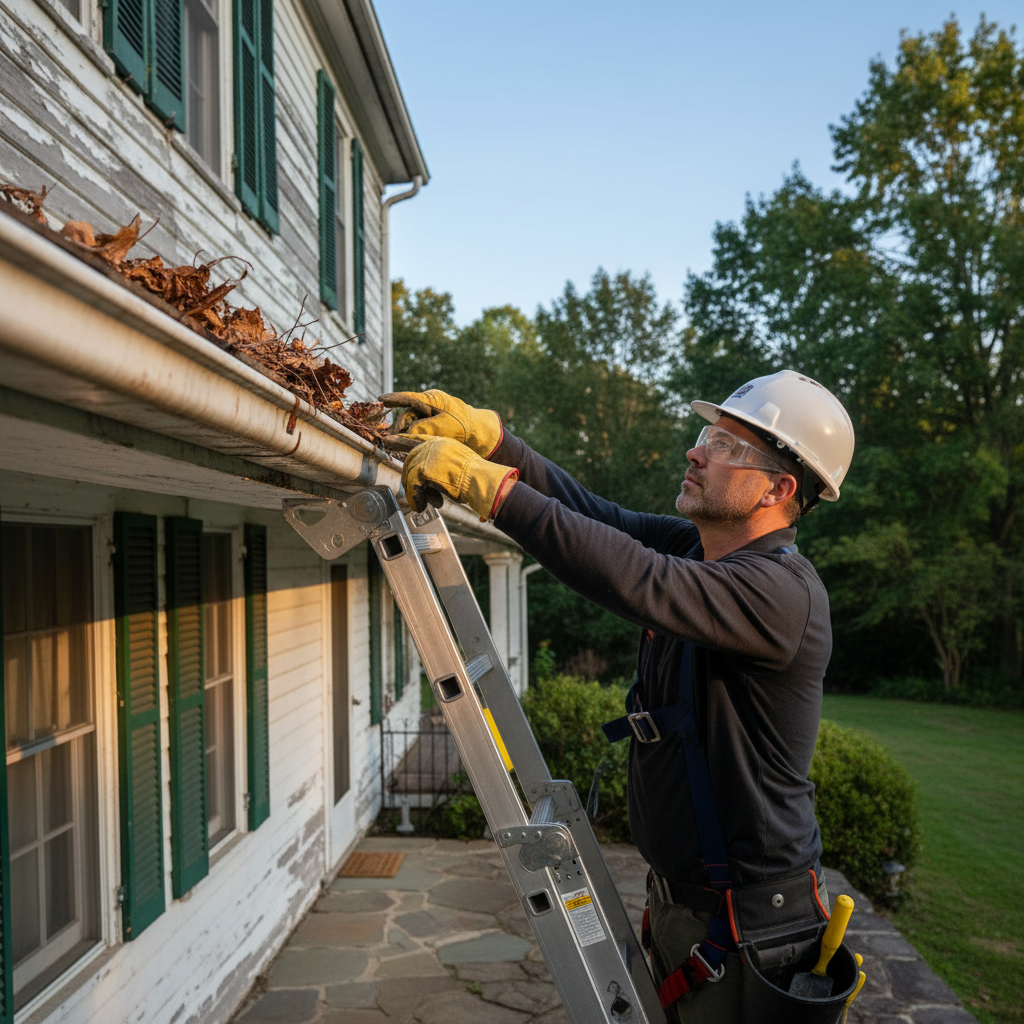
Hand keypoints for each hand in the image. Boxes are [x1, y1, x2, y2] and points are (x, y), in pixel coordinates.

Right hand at [379, 389, 502, 457]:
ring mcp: (430, 415)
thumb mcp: (444, 426)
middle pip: (407, 415)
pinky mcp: (431, 426)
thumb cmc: (465, 427)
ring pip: (410, 424)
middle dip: (399, 428)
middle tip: (391, 441)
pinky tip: (406, 447)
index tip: (380, 399)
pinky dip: (411, 438)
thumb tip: (407, 432)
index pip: (409, 398)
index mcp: (432, 400)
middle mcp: (429, 406)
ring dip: (404, 435)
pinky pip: (416, 430)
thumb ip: (424, 427)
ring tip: (396, 446)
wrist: (480, 435)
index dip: (394, 399)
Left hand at [401, 437, 517, 519]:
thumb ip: (441, 466)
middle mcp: (434, 446)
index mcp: (443, 442)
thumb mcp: (458, 465)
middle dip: (410, 477)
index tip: (391, 440)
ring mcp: (429, 456)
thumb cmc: (477, 479)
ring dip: (414, 491)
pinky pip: (412, 486)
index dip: (403, 440)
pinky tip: (420, 506)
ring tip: (422, 502)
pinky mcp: (425, 470)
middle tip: (415, 493)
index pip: (419, 438)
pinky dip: (414, 498)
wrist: (482, 481)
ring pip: (410, 473)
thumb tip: (428, 479)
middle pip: (411, 458)